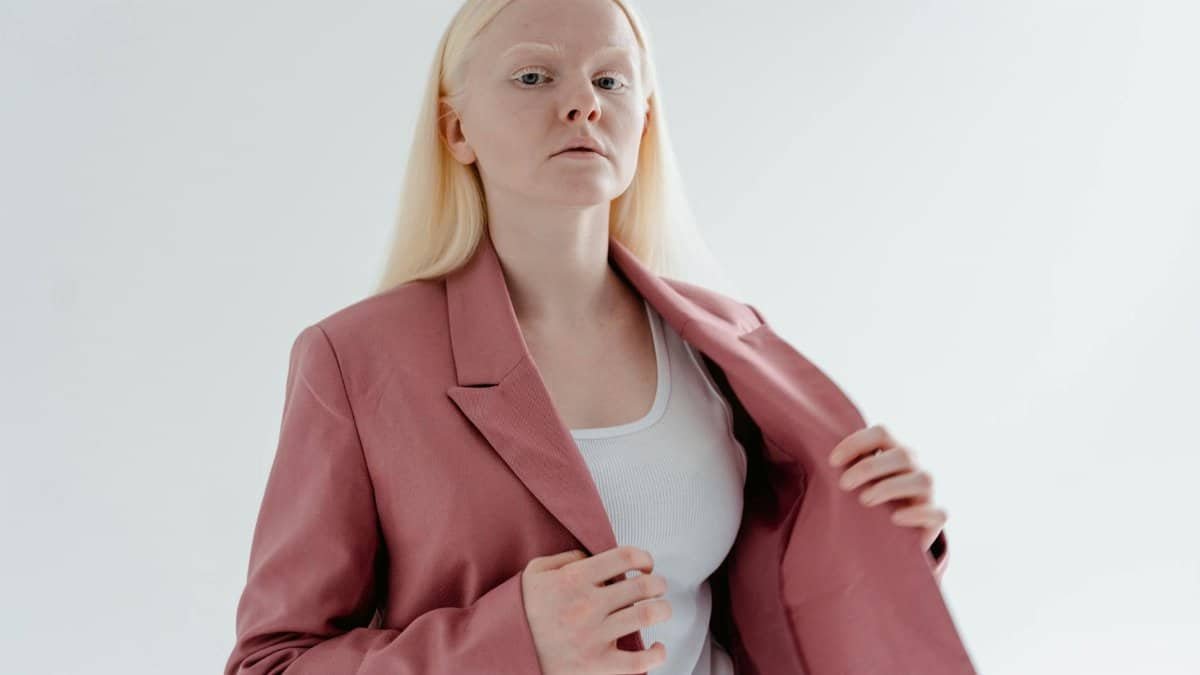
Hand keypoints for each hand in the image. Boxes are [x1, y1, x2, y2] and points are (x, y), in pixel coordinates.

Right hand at [521, 545, 671, 674]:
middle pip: (642, 585)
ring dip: (662, 609)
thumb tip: (595, 558)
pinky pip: (640, 661)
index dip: (644, 558)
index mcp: (574, 579)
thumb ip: (567, 558)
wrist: (501, 651)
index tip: (646, 566)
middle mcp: (588, 605)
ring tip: (660, 610)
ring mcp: (594, 637)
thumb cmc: (521, 610)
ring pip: (647, 615)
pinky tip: (657, 647)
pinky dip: (657, 654)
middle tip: (657, 587)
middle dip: (657, 584)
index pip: (625, 557)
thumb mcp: (535, 572)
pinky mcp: (597, 666)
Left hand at [828, 424, 947, 552]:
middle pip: (901, 455)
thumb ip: (845, 465)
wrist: (896, 527)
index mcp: (895, 450)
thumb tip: (812, 452)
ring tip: (864, 500)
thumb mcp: (857, 479)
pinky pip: (936, 512)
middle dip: (869, 468)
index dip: (857, 443)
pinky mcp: (937, 516)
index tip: (832, 461)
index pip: (882, 433)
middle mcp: (916, 465)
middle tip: (843, 484)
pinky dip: (916, 514)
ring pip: (922, 480)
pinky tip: (895, 518)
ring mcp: (930, 490)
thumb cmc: (870, 496)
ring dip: (890, 488)